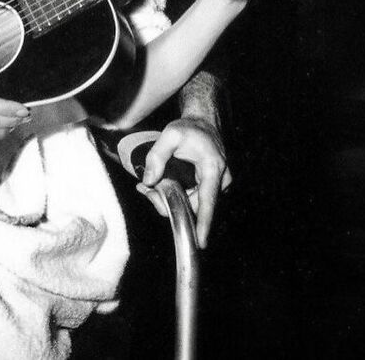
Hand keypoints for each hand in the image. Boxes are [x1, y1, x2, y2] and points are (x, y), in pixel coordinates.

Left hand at [137, 117, 230, 247]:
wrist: (203, 123)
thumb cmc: (190, 128)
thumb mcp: (170, 135)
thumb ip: (157, 156)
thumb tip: (148, 181)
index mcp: (212, 169)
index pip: (207, 202)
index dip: (203, 224)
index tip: (200, 242)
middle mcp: (219, 181)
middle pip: (192, 206)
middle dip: (167, 202)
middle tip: (145, 189)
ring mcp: (216, 186)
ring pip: (191, 204)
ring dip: (169, 199)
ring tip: (150, 184)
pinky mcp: (210, 187)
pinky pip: (192, 199)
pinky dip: (176, 195)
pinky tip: (160, 184)